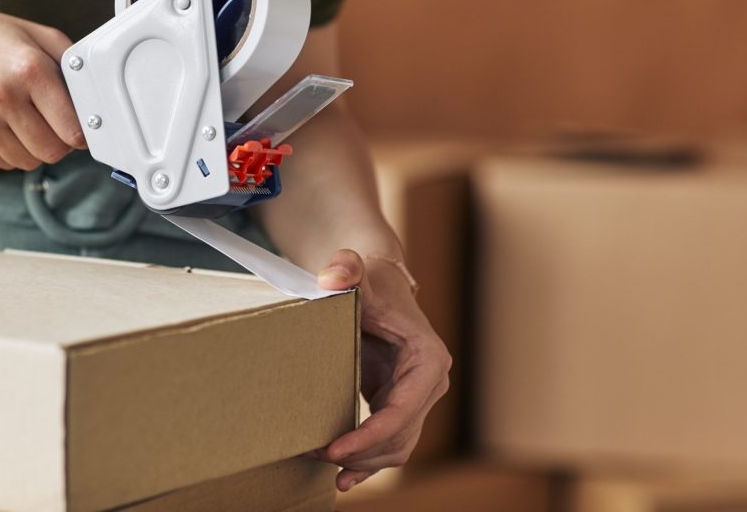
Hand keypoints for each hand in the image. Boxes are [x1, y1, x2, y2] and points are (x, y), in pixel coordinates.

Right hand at [0, 0, 84, 169]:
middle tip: (50, 125)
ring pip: (28, 161)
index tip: (78, 128)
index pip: (73, 128)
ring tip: (22, 123)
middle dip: (58, 142)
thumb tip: (93, 96)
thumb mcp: (31, 32)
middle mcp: (5, 95)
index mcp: (29, 68)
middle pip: (53, 150)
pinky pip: (1, 164)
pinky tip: (0, 129)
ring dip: (32, 149)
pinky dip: (7, 153)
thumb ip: (69, 60)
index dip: (80, 132)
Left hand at [312, 249, 451, 490]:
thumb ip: (346, 268)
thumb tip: (333, 278)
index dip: (370, 435)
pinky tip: (344, 479)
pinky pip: (390, 443)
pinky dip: (369, 462)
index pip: (403, 410)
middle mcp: (430, 383)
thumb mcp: (357, 273)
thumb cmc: (369, 281)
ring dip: (363, 462)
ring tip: (323, 464)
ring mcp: (417, 397)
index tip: (335, 449)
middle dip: (360, 453)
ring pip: (397, 447)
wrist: (376, 285)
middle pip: (400, 436)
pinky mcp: (400, 404)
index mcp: (427, 358)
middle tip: (316, 454)